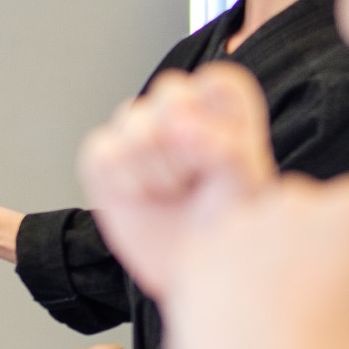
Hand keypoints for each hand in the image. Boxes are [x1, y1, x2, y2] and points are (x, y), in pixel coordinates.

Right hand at [78, 62, 276, 297]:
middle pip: (172, 92)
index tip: (221, 151)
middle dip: (184, 144)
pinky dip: (125, 179)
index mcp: (223, 109)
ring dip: (156, 167)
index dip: (217, 117)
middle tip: (196, 178)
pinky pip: (103, 151)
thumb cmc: (229, 222)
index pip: (219, 82)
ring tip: (172, 191)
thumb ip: (225, 148)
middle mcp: (178, 110)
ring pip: (133, 119)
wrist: (194, 265)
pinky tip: (144, 195)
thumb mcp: (246, 185)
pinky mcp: (105, 156)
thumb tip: (181, 125)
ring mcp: (137, 129)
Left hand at [164, 174, 348, 348]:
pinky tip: (236, 328)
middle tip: (305, 310)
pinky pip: (209, 259)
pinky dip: (217, 285)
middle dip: (298, 250)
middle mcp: (296, 202)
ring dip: (255, 263)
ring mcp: (240, 224)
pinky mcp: (194, 254)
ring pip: (248, 233)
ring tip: (270, 327)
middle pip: (298, 213)